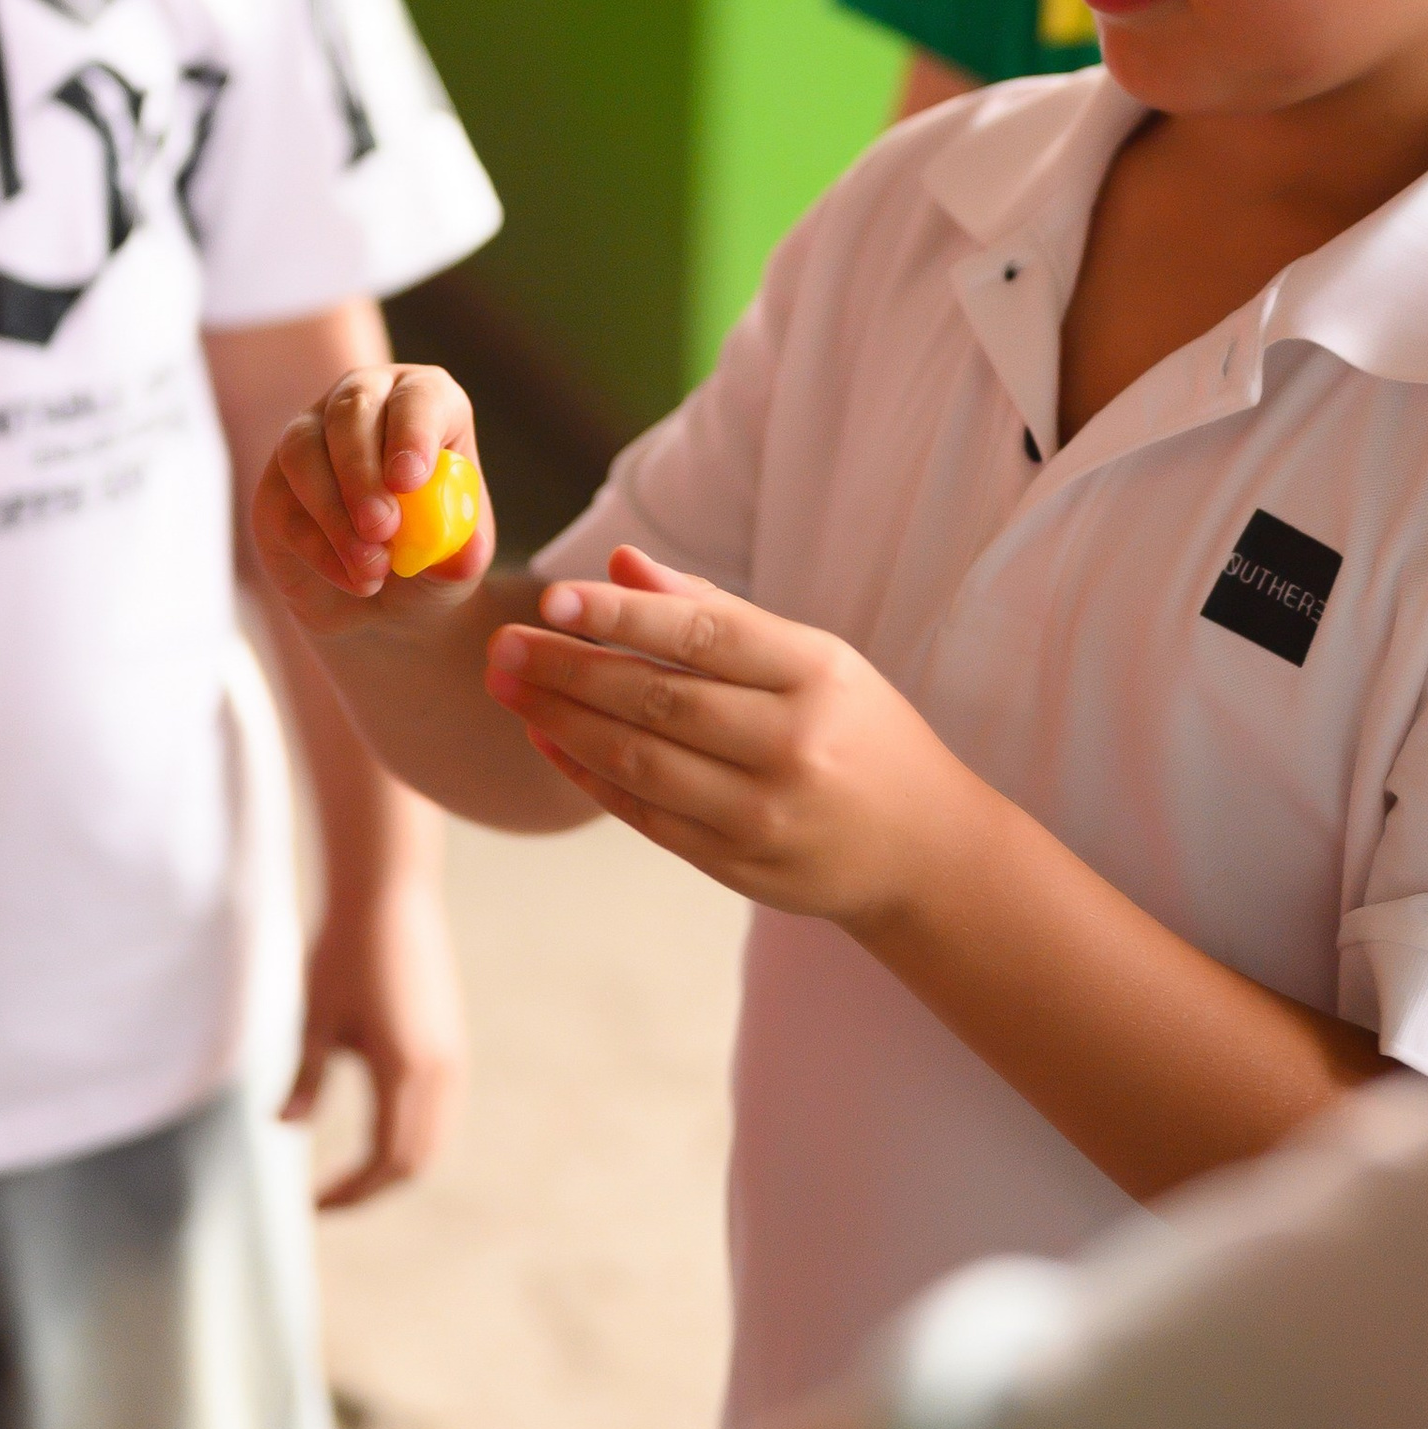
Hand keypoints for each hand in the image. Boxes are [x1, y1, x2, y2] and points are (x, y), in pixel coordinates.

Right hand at [255, 363, 496, 642]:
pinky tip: (353, 578)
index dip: (413, 431)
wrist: (381, 606)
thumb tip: (467, 556)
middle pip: (352, 410)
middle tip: (382, 528)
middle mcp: (365, 404)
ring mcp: (310, 438)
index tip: (409, 480)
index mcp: (425, 404)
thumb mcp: (458, 567)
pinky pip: (283, 502)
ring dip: (335, 512)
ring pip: (303, 450)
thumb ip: (464, 557)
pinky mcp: (274, 485)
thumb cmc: (431, 564)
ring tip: (372, 568)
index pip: (419, 396)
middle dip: (363, 472)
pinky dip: (319, 547)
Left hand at [283, 878, 467, 1208]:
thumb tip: (282, 1128)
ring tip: (351, 1174)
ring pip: (435, 1137)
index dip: (350, 1192)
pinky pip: (441, 1110)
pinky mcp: (451, 1040)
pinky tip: (377, 1129)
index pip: (385, 1162)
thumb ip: (304, 1078)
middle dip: (373, 1188)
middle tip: (327, 1198)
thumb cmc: (343, 951)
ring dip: (396, 1165)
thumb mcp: (314, 1017)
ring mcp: (452, 1056)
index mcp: (405, 1070)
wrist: (388, 892)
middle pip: (417, 1160)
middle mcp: (440, 1070)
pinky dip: (412, 1135)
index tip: (311, 1205)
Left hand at [483, 548, 980, 926]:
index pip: (703, 634)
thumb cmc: (857, 731)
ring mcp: (763, 812)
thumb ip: (714, 611)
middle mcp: (792, 744)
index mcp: (817, 674)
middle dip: (568, 668)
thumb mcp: (811, 658)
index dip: (622, 614)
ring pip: (640, 759)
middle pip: (658, 698)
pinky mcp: (736, 864)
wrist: (923, 849)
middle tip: (503, 644)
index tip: (552, 595)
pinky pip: (643, 813)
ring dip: (561, 721)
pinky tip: (545, 738)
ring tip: (507, 686)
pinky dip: (585, 774)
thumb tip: (619, 564)